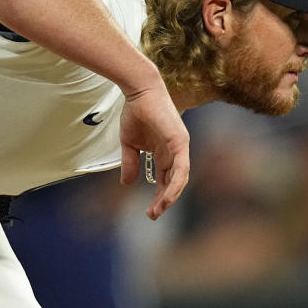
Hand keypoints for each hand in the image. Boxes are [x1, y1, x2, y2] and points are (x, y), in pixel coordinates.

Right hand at [118, 88, 190, 219]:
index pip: (165, 180)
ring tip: (158, 210)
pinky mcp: (180, 141)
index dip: (159, 196)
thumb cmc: (135, 113)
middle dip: (164, 201)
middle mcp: (176, 152)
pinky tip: (168, 196)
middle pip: (173, 182)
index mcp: (165, 153)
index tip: (149, 211)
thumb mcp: (129, 144)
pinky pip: (181, 168)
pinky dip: (175, 184)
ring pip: (179, 178)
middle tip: (152, 215)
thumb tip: (126, 183)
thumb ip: (130, 163)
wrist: (138, 91)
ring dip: (170, 196)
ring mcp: (180, 147)